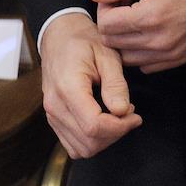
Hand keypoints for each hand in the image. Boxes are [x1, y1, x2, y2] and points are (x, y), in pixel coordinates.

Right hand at [40, 12, 141, 158]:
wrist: (59, 36)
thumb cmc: (84, 41)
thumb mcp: (107, 54)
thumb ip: (115, 83)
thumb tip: (122, 111)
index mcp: (68, 89)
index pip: (94, 126)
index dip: (120, 127)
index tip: (135, 115)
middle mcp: (55, 107)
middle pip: (88, 142)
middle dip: (115, 134)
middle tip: (130, 114)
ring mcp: (51, 116)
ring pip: (80, 149)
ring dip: (105, 140)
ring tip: (119, 117)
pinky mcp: (53, 119)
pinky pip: (73, 144)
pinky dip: (92, 141)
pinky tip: (105, 121)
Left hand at [91, 0, 185, 73]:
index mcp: (152, 16)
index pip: (106, 25)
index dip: (106, 9)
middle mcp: (159, 40)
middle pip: (112, 44)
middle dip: (113, 23)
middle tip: (127, 5)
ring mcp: (170, 53)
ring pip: (127, 58)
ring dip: (125, 40)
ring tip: (139, 18)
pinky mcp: (179, 59)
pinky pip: (146, 65)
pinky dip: (141, 51)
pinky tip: (151, 30)